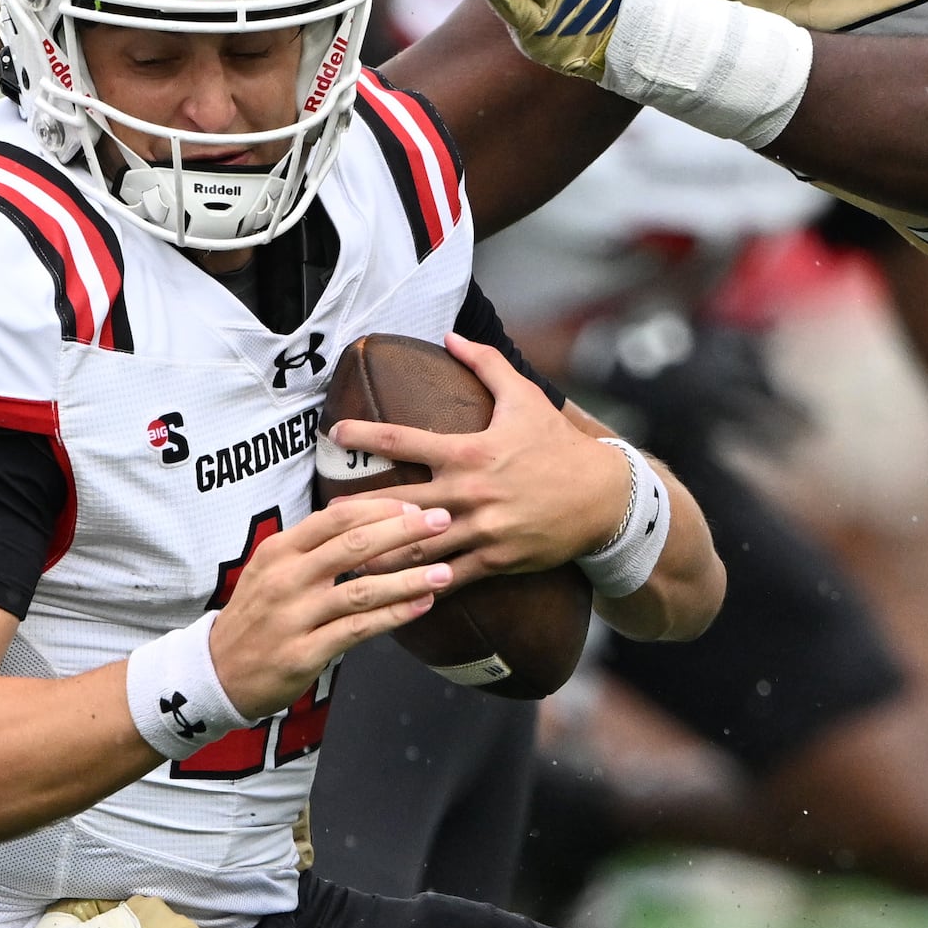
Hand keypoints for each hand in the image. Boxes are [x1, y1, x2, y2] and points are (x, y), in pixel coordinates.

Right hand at [204, 498, 453, 718]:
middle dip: (403, 532)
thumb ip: (312, 549)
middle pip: (353, 546)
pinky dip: (393, 616)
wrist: (218, 671)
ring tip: (444, 571)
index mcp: (279, 550)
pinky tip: (420, 606)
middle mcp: (286, 578)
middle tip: (442, 522)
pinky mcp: (304, 652)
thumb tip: (368, 524)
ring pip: (361, 590)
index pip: (335, 517)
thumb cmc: (257, 616)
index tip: (414, 505)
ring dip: (408, 579)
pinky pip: (358, 629)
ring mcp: (294, 616)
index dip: (379, 508)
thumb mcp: (272, 570)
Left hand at [331, 336, 626, 581]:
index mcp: (470, 451)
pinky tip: (390, 592)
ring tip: (344, 556)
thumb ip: (485, 364)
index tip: (334, 433)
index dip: (366, 435)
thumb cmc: (558, 445)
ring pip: (419, 547)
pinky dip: (417, 585)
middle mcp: (470, 493)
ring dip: (379, 553)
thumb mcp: (524, 397)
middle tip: (323, 509)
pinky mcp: (495, 561)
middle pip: (401, 502)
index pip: (406, 440)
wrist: (604, 497)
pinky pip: (448, 578)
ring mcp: (482, 531)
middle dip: (359, 507)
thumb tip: (450, 336)